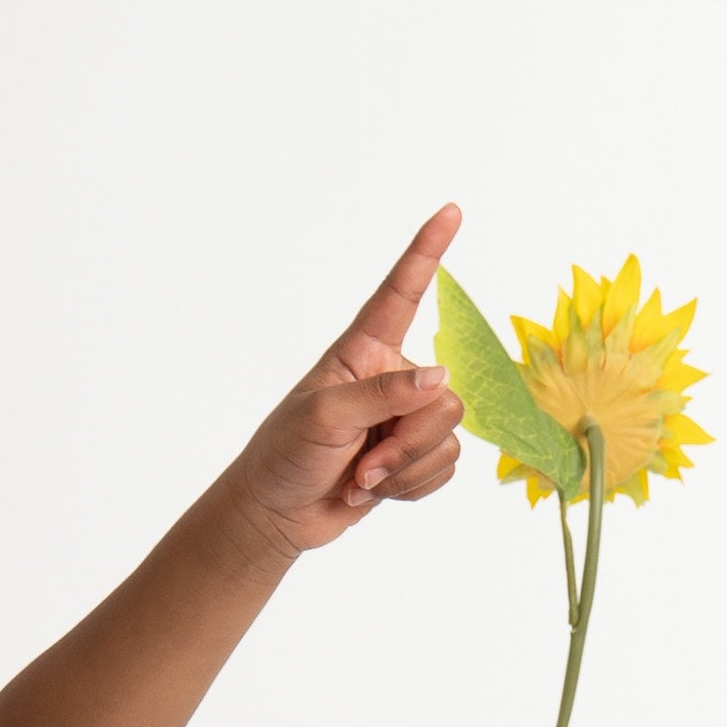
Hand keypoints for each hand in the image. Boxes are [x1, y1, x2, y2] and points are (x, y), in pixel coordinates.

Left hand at [232, 204, 469, 561]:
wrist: (276, 515)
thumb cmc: (285, 455)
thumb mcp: (324, 417)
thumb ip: (381, 394)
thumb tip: (439, 379)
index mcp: (363, 351)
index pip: (401, 294)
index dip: (426, 253)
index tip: (449, 212)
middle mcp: (392, 378)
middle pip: (444, 398)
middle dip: (408, 443)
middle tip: (364, 468)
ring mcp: (404, 418)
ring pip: (447, 437)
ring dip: (405, 470)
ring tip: (360, 482)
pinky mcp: (412, 455)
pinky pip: (445, 467)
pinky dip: (412, 488)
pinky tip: (374, 493)